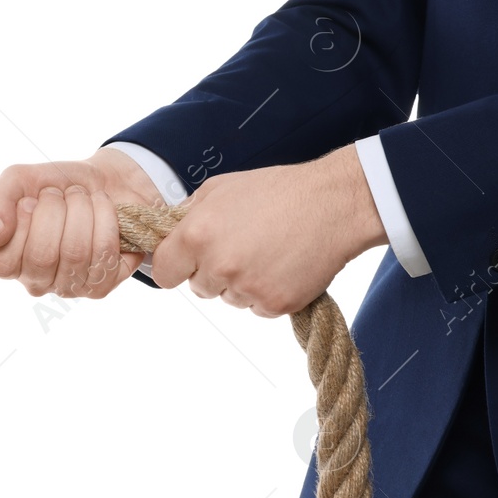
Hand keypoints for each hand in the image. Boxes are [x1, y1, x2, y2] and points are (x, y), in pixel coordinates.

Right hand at [0, 147, 163, 298]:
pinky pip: (104, 253)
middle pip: (41, 257)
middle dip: (54, 211)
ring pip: (75, 253)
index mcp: (6, 260)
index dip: (20, 226)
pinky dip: (105, 218)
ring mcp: (68, 287)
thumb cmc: (54, 185)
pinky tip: (101, 208)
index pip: (2, 263)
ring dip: (81, 210)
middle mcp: (35, 280)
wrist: (103, 180)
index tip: (31, 201)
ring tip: (81, 197)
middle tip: (58, 194)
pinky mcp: (101, 285)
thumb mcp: (17, 181)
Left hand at [149, 144, 386, 316]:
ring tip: (266, 253)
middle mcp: (218, 265)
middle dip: (212, 273)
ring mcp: (247, 288)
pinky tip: (282, 266)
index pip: (163, 272)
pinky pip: (257, 308)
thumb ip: (188, 214)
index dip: (175, 266)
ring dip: (240, 284)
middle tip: (240, 248)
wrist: (334, 204)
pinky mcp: (275, 304)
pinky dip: (267, 293)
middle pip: (198, 288)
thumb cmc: (278, 191)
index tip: (186, 263)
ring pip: (229, 299)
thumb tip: (169, 233)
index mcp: (196, 235)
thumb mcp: (221, 188)